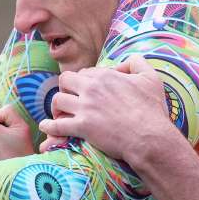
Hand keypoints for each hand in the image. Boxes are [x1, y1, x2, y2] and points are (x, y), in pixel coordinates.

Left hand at [38, 56, 177, 162]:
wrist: (150, 137)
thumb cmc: (152, 110)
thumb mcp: (151, 78)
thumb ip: (136, 62)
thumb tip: (122, 63)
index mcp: (105, 75)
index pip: (85, 72)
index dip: (84, 81)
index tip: (87, 91)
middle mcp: (91, 88)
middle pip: (64, 80)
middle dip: (65, 88)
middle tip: (70, 99)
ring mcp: (85, 108)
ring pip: (58, 101)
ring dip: (57, 107)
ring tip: (59, 113)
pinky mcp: (82, 127)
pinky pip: (57, 124)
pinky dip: (49, 125)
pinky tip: (46, 126)